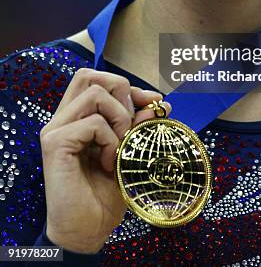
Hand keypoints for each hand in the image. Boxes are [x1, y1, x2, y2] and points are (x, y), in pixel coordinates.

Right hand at [40, 67, 169, 253]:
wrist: (87, 230)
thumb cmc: (104, 193)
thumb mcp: (128, 151)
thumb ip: (137, 125)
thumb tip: (158, 102)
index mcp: (75, 117)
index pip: (95, 79)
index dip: (126, 84)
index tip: (152, 101)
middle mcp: (62, 118)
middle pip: (90, 76)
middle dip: (121, 92)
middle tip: (131, 125)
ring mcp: (56, 129)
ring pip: (95, 94)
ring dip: (118, 117)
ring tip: (119, 147)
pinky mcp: (55, 143)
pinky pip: (93, 122)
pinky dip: (109, 139)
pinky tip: (108, 162)